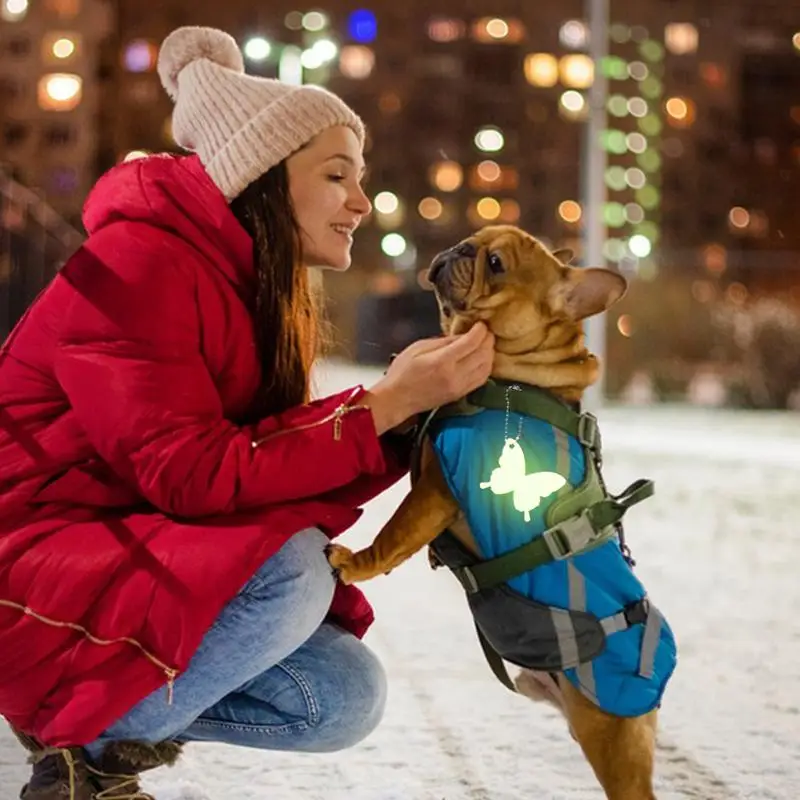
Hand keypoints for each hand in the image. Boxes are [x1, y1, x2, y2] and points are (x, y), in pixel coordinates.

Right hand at [364, 323, 494, 434]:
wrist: (397, 400)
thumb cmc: (402, 372)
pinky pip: (482, 379)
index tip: (480, 324)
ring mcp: (459, 387)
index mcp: (442, 361)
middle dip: (488, 340)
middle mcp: (455, 375)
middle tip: (485, 332)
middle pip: (483, 354)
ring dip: (489, 354)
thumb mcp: (418, 348)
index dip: (480, 331)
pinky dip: (486, 367)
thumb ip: (442, 341)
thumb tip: (463, 336)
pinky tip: (482, 359)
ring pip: (486, 368)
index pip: (471, 342)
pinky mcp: (460, 395)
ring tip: (485, 344)